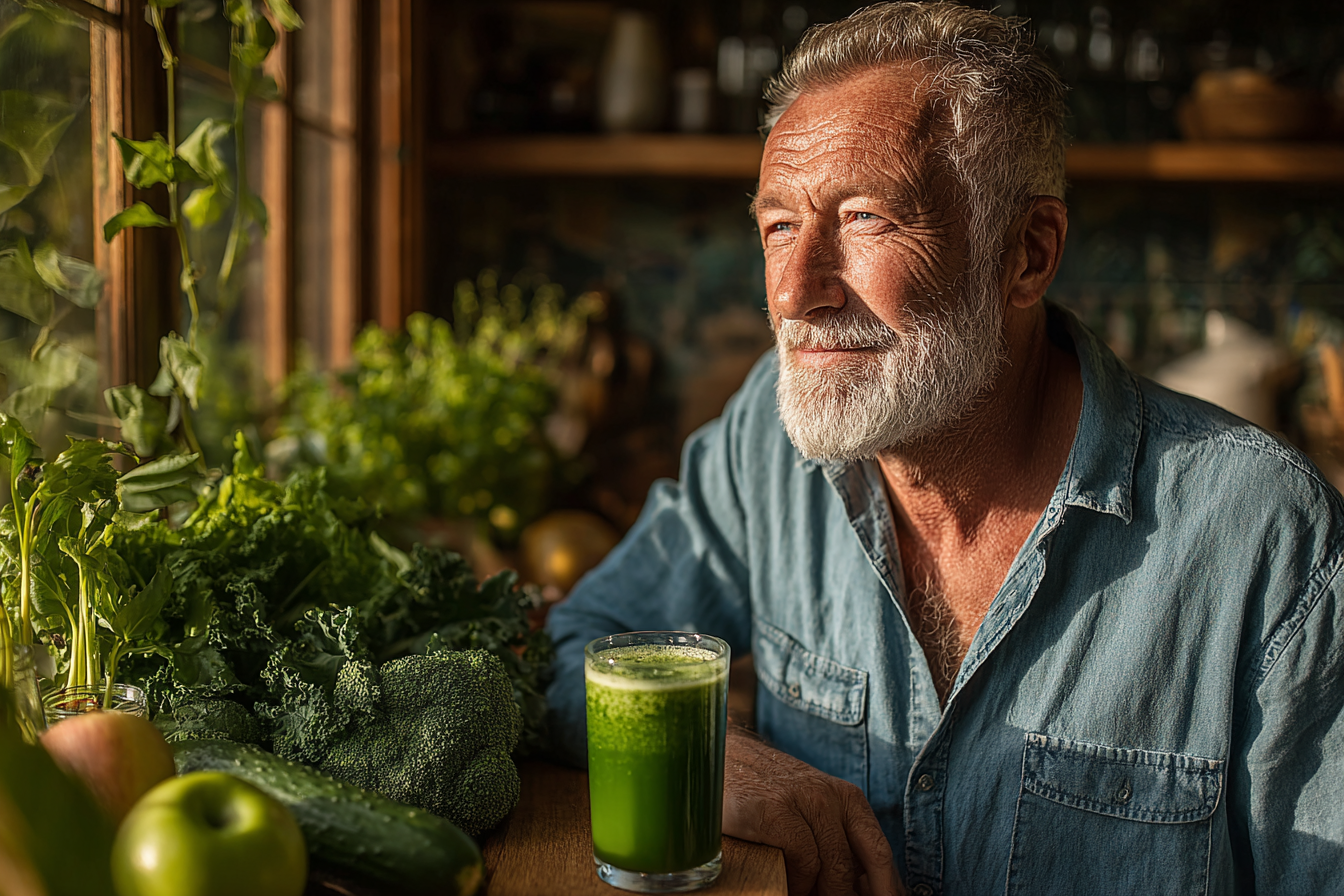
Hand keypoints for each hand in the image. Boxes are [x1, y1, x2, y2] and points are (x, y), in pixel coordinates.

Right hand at [722, 726, 903, 895]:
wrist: (717, 757)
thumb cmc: (763, 792)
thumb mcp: (808, 810)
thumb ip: (835, 842)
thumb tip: (859, 890)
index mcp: (847, 799)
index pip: (879, 854)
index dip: (886, 889)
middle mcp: (830, 796)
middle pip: (854, 868)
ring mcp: (803, 800)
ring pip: (831, 869)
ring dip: (818, 894)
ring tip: (801, 895)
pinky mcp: (775, 810)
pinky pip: (803, 861)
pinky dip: (795, 883)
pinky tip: (783, 884)